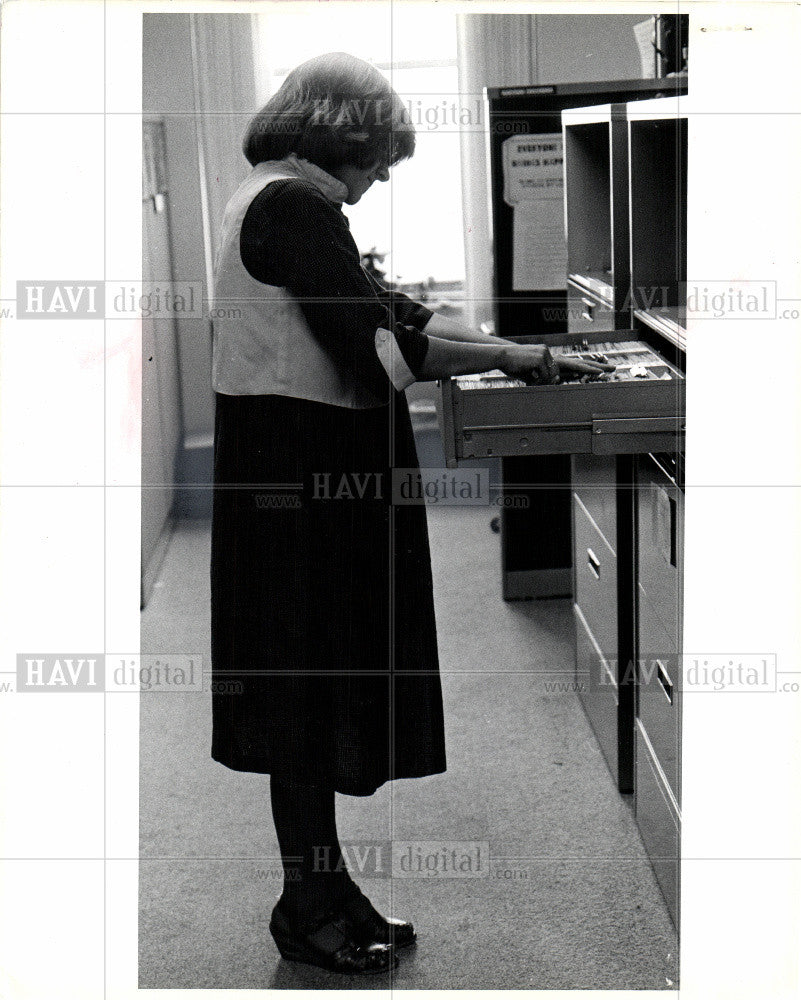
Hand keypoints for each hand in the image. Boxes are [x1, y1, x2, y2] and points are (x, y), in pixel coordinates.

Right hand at [500, 344, 615, 383]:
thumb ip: (546, 377)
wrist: (502, 356)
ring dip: (540, 381)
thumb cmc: (515, 366)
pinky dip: (536, 379)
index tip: (602, 369)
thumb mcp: (533, 374)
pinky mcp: (542, 357)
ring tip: (528, 374)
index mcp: (553, 359)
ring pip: (554, 377)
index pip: (574, 364)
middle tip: (611, 369)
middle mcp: (553, 355)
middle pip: (578, 363)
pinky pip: (544, 376)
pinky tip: (527, 372)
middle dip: (595, 367)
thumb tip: (556, 382)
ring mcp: (549, 355)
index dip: (589, 367)